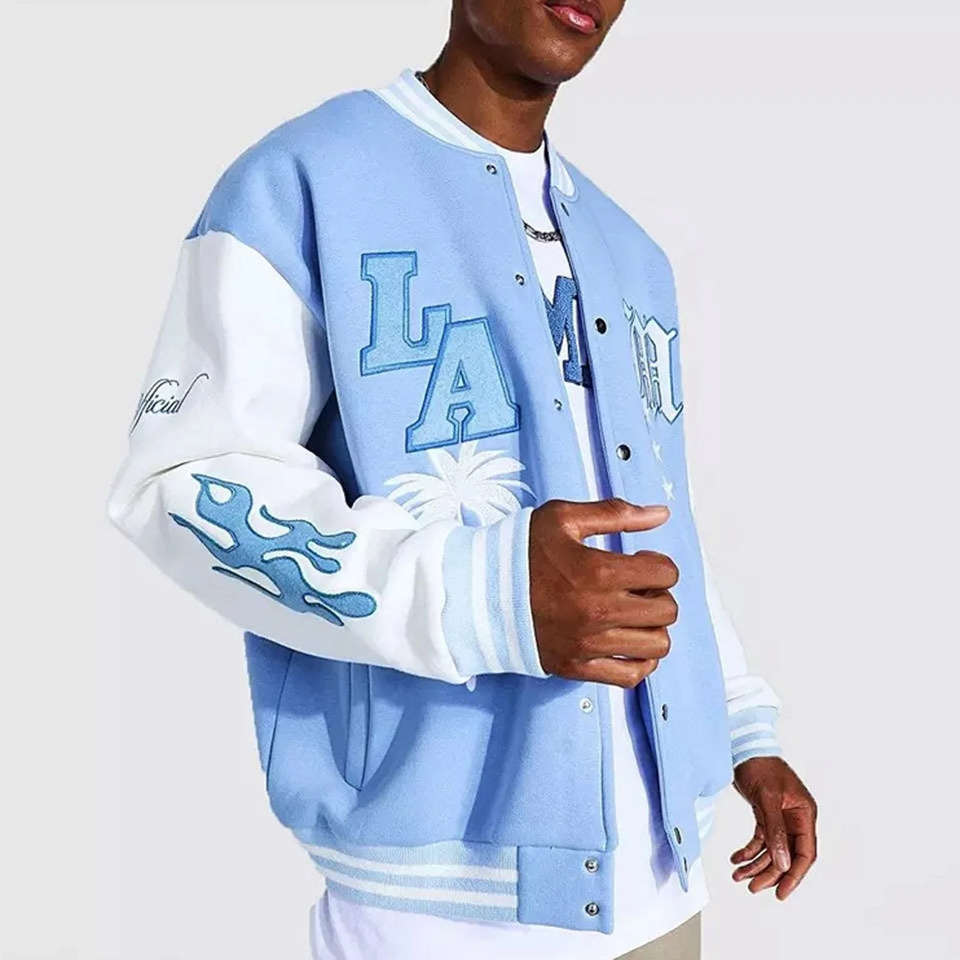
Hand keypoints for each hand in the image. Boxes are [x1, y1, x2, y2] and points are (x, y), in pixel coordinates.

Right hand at [529, 498, 677, 687]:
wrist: (477, 592)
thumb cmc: (520, 552)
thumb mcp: (563, 518)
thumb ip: (615, 513)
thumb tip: (661, 514)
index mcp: (598, 572)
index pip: (665, 573)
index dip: (659, 563)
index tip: (641, 560)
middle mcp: (598, 612)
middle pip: (666, 611)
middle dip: (658, 593)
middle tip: (637, 586)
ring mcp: (588, 644)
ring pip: (656, 646)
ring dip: (651, 627)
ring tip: (632, 613)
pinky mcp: (577, 666)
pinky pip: (630, 677)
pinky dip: (639, 661)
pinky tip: (627, 641)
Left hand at [731, 756, 817, 899]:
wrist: (744, 747)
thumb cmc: (760, 765)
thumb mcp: (767, 798)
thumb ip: (775, 831)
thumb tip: (781, 864)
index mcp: (804, 814)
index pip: (805, 853)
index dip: (794, 875)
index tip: (781, 893)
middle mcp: (795, 819)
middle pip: (787, 855)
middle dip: (770, 873)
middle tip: (752, 887)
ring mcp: (780, 818)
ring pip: (772, 850)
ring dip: (756, 864)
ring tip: (738, 875)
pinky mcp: (765, 815)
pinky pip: (760, 840)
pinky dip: (749, 851)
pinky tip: (736, 859)